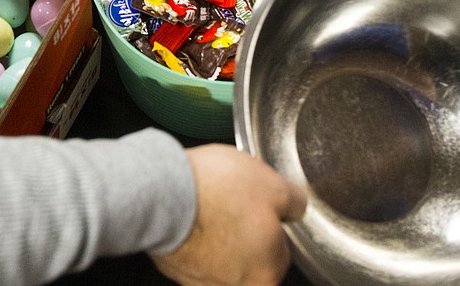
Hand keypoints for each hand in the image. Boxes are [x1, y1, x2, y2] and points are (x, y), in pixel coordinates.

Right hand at [151, 144, 306, 285]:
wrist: (162, 193)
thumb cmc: (215, 191)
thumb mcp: (273, 184)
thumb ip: (294, 202)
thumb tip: (297, 205)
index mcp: (268, 273)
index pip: (283, 252)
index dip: (273, 223)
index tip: (262, 207)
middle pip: (252, 257)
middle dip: (246, 233)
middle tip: (235, 203)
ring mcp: (203, 282)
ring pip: (222, 257)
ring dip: (219, 236)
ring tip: (210, 205)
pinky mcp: (177, 271)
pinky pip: (194, 254)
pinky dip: (194, 238)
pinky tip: (192, 213)